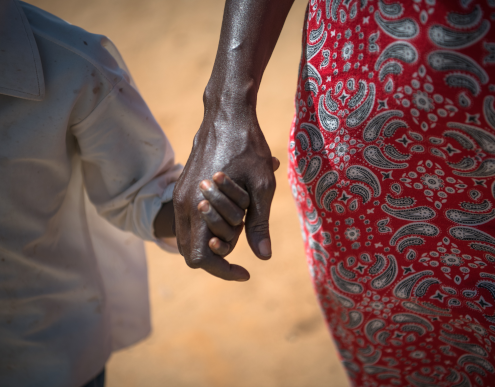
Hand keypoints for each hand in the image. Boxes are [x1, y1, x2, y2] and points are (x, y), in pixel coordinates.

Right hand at [173, 106, 279, 280]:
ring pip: (189, 237)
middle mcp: (182, 205)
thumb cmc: (247, 148)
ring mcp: (179, 195)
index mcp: (198, 208)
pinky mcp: (182, 187)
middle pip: (191, 252)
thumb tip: (263, 256)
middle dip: (217, 254)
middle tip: (242, 236)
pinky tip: (230, 208)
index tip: (244, 271)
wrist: (227, 115)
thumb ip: (259, 224)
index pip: (200, 259)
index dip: (221, 271)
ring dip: (212, 238)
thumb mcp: (261, 187)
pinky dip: (207, 225)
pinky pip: (190, 219)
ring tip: (238, 223)